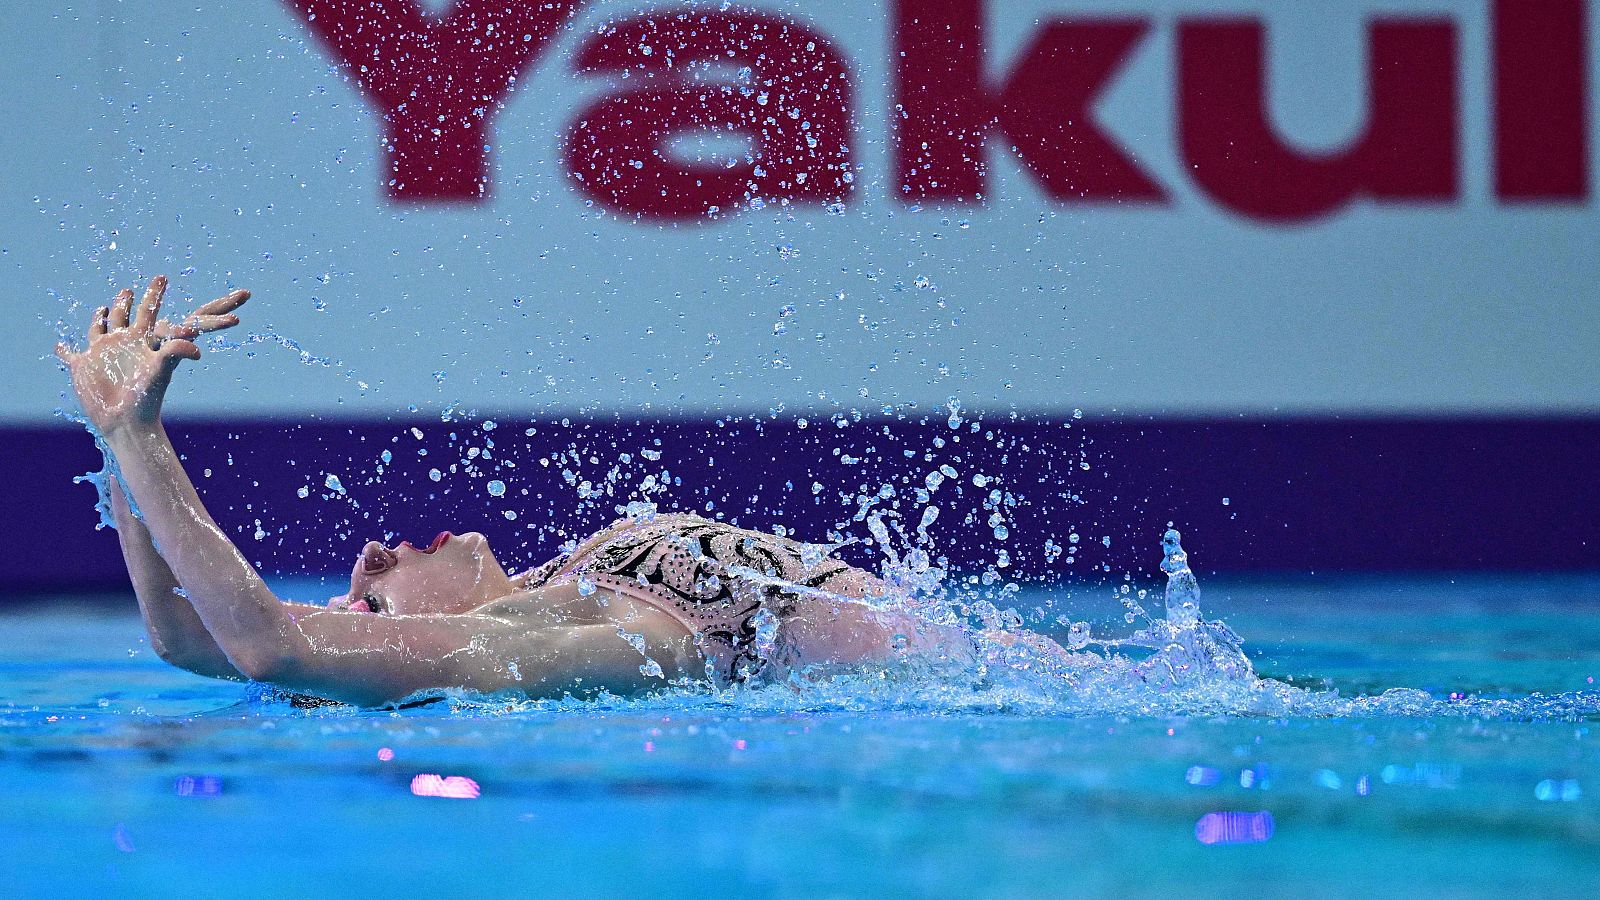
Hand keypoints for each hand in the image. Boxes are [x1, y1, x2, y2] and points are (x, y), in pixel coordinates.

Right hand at [54, 275, 248, 432]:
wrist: (126, 421)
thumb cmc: (146, 397)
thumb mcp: (161, 370)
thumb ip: (176, 352)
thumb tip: (198, 348)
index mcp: (139, 340)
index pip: (148, 310)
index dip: (154, 293)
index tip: (162, 276)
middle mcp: (121, 343)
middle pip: (123, 315)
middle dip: (125, 301)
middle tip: (130, 288)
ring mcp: (100, 354)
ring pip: (98, 330)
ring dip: (99, 319)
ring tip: (103, 309)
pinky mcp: (82, 367)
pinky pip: (70, 355)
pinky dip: (65, 351)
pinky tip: (61, 346)